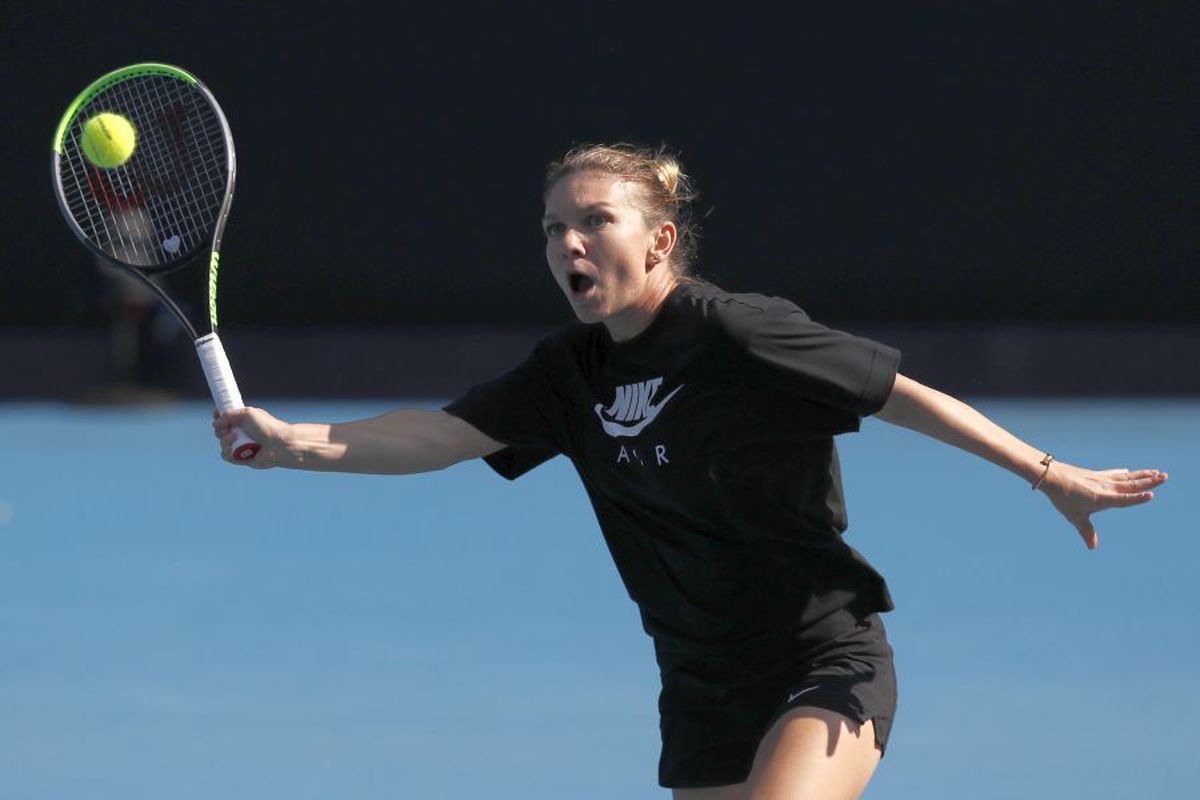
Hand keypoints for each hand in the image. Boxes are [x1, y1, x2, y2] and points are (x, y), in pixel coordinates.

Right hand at [212, 407, 289, 468]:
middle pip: (220, 431)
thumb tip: (216, 422)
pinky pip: (226, 456)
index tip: (217, 415)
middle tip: (227, 428)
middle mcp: (241, 433)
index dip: (219, 417)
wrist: (279, 444)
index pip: (226, 418)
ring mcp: (241, 445)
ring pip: (222, 443)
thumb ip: (229, 414)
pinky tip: (231, 449)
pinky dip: (226, 452)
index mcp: (244, 421)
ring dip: (224, 440)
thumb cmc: (267, 427)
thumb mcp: (247, 413)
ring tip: (234, 437)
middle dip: (220, 429)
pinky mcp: (242, 458)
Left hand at [1037, 462, 1167, 549]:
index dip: (1137, 498)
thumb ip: (1086, 531)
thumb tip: (1092, 548)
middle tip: (1165, 477)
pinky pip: (1114, 473)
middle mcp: (1106, 487)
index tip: (1151, 494)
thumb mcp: (1075, 517)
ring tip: (1157, 472)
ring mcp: (1102, 479)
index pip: (1124, 499)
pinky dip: (1123, 473)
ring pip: (1126, 477)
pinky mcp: (1096, 475)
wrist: (1051, 476)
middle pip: (1131, 485)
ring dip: (1142, 475)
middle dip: (1148, 481)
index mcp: (1102, 498)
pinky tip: (1129, 471)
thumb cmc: (1063, 498)